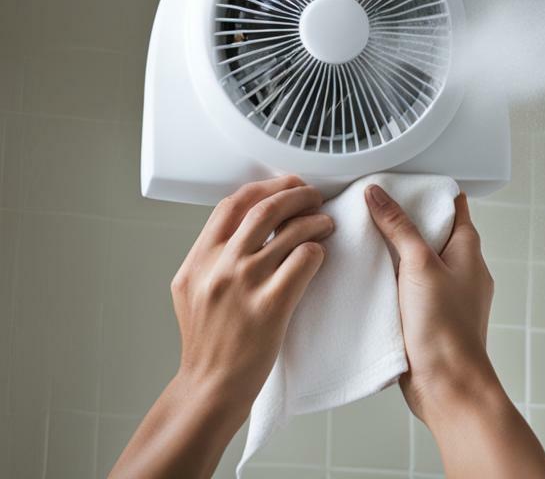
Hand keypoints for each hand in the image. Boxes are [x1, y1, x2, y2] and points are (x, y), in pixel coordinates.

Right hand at [173, 175, 331, 407]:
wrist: (211, 386)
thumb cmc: (208, 343)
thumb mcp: (191, 292)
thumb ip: (211, 258)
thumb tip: (240, 226)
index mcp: (197, 261)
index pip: (230, 205)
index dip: (264, 188)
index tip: (285, 185)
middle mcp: (219, 267)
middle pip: (264, 209)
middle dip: (295, 194)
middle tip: (314, 196)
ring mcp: (245, 285)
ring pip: (289, 231)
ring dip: (314, 221)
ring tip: (326, 223)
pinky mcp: (271, 306)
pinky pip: (304, 260)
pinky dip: (317, 250)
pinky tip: (321, 254)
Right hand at [365, 185, 494, 420]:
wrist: (448, 386)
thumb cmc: (446, 329)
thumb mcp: (419, 266)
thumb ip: (399, 227)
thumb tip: (378, 193)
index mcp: (469, 250)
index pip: (454, 207)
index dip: (430, 192)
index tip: (401, 181)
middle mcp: (462, 269)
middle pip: (434, 232)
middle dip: (406, 219)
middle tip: (372, 206)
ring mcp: (447, 294)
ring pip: (419, 261)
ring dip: (395, 251)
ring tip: (362, 236)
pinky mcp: (430, 317)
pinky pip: (410, 288)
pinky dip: (391, 279)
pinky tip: (367, 277)